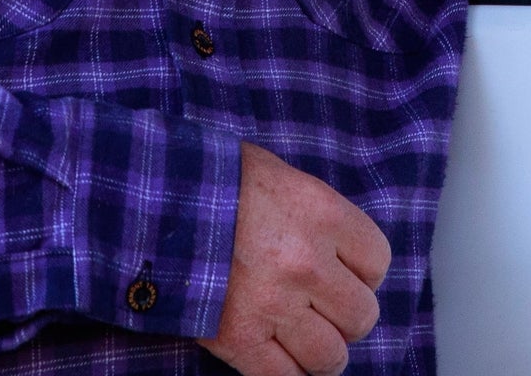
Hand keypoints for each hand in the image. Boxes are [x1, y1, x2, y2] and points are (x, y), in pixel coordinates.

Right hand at [198, 140, 390, 375]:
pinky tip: (274, 352)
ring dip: (320, 350)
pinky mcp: (240, 340)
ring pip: (331, 357)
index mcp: (321, 213)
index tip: (341, 269)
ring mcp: (274, 304)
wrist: (153, 200)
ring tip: (299, 334)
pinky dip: (286, 372)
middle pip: (362, 315)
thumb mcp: (276, 175)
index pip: (377, 262)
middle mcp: (306, 261)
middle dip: (343, 313)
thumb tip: (339, 247)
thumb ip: (314, 214)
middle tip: (319, 304)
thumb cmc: (217, 179)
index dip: (361, 270)